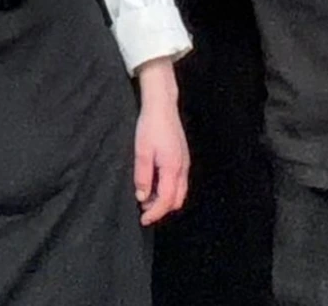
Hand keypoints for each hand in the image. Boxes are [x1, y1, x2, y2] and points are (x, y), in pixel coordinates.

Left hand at [134, 59, 188, 225]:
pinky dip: (169, 190)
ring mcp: (185, 164)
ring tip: (147, 199)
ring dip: (165, 200)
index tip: (143, 220)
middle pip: (176, 200)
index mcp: (172, 169)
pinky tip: (156, 185)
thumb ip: (142, 176)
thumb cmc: (150, 127)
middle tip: (143, 211)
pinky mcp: (183, 158)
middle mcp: (182, 169)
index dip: (155, 213)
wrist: (163, 106)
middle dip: (161, 209)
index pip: (166, 200)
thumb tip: (142, 198)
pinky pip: (179, 183)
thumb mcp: (141, 151)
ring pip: (180, 192)